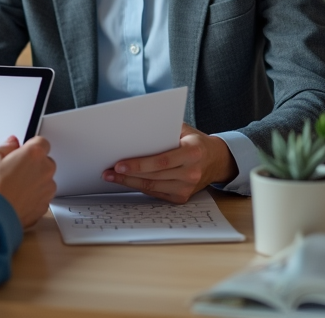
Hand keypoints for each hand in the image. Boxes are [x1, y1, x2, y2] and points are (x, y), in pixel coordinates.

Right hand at [0, 135, 55, 227]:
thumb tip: (12, 143)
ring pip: (44, 180)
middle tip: (14, 169)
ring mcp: (46, 190)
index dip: (30, 145)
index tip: (22, 150)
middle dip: (32, 163)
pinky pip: (41, 196)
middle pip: (45, 161)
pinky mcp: (44, 207)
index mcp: (34, 155)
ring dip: (34, 180)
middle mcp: (45, 171)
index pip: (42, 142)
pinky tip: (16, 198)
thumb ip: (5, 146)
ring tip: (13, 186)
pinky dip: (32, 196)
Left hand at [101, 123, 235, 203]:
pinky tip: (127, 182)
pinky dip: (140, 187)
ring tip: (111, 177)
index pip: (161, 161)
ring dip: (129, 183)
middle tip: (107, 172)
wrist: (217, 160)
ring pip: (152, 187)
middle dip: (127, 175)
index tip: (119, 164)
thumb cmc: (194, 141)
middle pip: (153, 176)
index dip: (139, 164)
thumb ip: (163, 128)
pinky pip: (157, 193)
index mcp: (192, 152)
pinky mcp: (182, 197)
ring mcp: (188, 188)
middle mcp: (191, 172)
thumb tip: (134, 127)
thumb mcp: (183, 129)